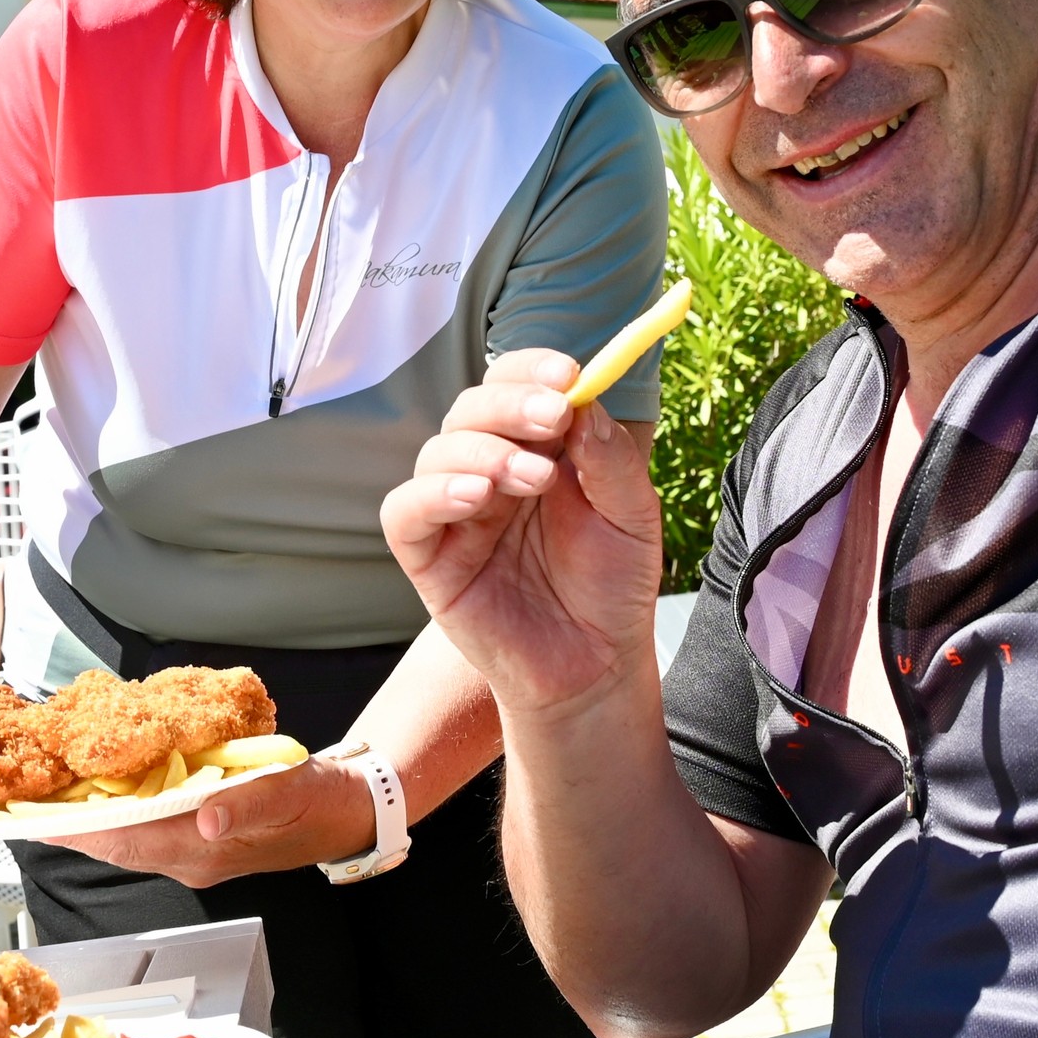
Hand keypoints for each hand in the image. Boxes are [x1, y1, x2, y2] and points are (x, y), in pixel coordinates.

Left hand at [39, 757, 374, 888]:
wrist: (348, 810)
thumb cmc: (319, 799)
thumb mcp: (291, 794)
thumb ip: (248, 806)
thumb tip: (207, 820)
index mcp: (206, 850)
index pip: (129, 840)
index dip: (79, 830)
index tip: (33, 818)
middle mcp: (190, 856)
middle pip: (116, 841)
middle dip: (68, 824)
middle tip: (21, 798)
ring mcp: (193, 848)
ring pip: (127, 835)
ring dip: (88, 817)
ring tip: (46, 791)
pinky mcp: (198, 834)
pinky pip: (146, 825)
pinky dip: (117, 807)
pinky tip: (100, 786)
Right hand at [379, 349, 662, 717]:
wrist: (596, 668)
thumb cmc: (612, 587)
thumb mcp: (632, 516)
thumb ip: (610, 459)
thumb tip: (584, 401)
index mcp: (535, 449)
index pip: (515, 387)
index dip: (532, 370)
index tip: (567, 374)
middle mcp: (489, 470)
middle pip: (471, 409)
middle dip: (510, 404)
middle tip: (553, 417)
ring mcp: (454, 512)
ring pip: (437, 451)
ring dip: (482, 449)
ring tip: (531, 478)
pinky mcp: (428, 557)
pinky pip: (405, 512)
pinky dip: (432, 494)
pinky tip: (474, 496)